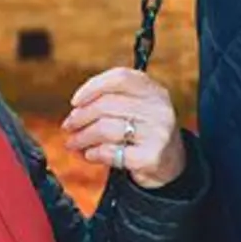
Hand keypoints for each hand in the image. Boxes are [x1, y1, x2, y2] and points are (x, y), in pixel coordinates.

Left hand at [62, 67, 186, 189]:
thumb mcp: (139, 107)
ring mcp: (157, 133)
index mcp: (154, 91)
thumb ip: (113, 100)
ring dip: (82, 137)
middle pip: (106, 105)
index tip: (75, 101)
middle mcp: (159, 109)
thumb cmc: (144, 131)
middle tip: (68, 126)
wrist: (172, 163)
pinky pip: (111, 152)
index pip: (119, 78)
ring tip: (74, 142)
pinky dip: (95, 153)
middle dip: (80, 117)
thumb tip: (76, 108)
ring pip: (105, 129)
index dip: (92, 87)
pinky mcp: (151, 157)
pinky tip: (90, 154)